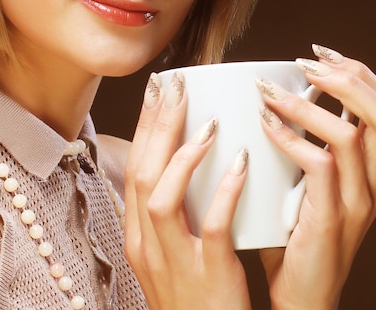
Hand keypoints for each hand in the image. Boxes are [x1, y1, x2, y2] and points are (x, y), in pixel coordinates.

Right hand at [124, 72, 251, 309]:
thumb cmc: (196, 295)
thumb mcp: (170, 253)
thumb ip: (173, 212)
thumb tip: (188, 160)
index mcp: (138, 235)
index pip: (134, 170)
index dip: (144, 127)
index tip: (158, 91)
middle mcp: (147, 245)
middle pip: (143, 174)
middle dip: (157, 125)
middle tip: (175, 86)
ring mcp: (174, 261)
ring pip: (161, 197)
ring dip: (181, 154)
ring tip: (207, 120)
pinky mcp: (208, 276)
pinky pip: (212, 228)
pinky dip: (223, 192)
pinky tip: (241, 163)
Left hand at [256, 44, 375, 309]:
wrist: (301, 295)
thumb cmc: (293, 234)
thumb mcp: (304, 184)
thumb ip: (301, 147)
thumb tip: (271, 100)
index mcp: (371, 172)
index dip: (358, 73)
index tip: (320, 52)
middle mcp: (375, 184)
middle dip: (346, 79)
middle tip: (304, 63)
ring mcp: (356, 204)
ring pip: (351, 136)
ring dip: (307, 104)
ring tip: (271, 91)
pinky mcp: (331, 220)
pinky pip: (319, 167)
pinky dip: (291, 137)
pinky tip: (265, 123)